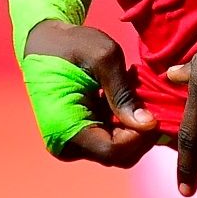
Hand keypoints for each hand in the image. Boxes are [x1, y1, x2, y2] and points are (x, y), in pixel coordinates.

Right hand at [25, 21, 159, 166]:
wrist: (43, 42)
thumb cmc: (70, 44)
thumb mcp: (103, 58)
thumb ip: (124, 93)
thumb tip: (148, 124)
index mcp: (66, 128)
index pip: (113, 151)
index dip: (139, 136)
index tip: (153, 113)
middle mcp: (67, 144)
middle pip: (118, 155)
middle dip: (140, 132)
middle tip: (149, 102)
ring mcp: (73, 142)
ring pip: (118, 148)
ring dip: (133, 125)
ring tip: (135, 94)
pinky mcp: (80, 135)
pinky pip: (110, 138)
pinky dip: (123, 122)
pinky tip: (124, 98)